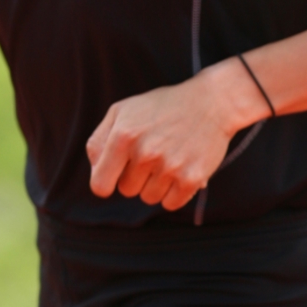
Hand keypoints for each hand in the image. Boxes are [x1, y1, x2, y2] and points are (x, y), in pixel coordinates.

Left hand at [86, 62, 262, 210]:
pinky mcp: (192, 179)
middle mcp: (145, 153)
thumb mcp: (123, 110)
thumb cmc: (161, 107)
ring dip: (155, 184)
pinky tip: (180, 170)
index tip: (115, 176)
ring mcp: (170, 167)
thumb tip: (95, 170)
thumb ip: (99, 140)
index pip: (100, 184)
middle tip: (151, 154)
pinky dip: (174, 192)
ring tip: (168, 159)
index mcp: (123, 136)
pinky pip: (170, 204)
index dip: (106, 182)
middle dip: (135, 176)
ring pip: (149, 198)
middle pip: (127, 191)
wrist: (211, 103)